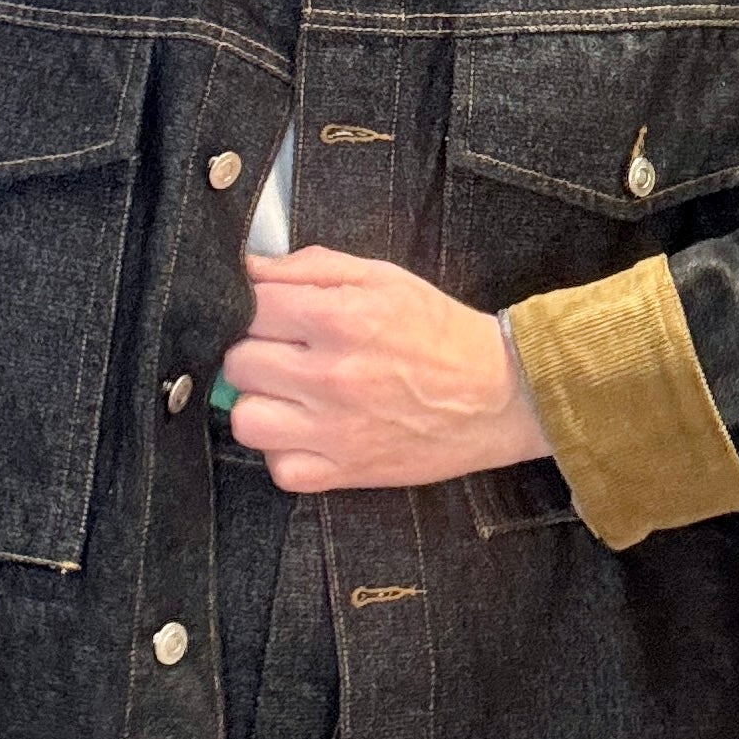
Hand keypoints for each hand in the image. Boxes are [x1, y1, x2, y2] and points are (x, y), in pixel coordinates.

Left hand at [222, 245, 549, 492]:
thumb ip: (310, 266)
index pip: (250, 306)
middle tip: (282, 351)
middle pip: (239, 363)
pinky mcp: (345, 472)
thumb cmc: (439, 332)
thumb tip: (249, 267)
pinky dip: (284, 451)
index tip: (268, 312)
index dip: (252, 305)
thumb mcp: (381, 277)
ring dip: (260, 403)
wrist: (499, 395)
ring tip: (288, 394)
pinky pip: (279, 468)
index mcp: (341, 318)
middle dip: (255, 350)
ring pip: (246, 419)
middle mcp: (331, 375)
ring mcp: (335, 430)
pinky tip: (307, 431)